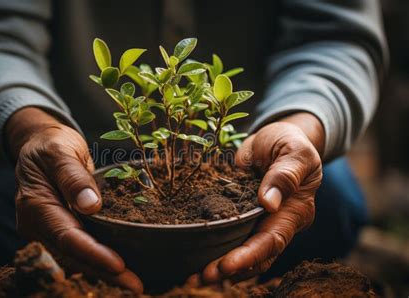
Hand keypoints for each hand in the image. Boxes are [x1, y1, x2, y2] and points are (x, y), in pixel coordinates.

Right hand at [5, 107, 142, 292]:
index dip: (93, 253)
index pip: (67, 237)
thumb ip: (73, 177)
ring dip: (103, 271)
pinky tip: (121, 268)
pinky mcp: (59, 229)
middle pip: (73, 255)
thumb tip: (91, 205)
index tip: (119, 265)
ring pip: (76, 257)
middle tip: (135, 286)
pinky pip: (78, 249)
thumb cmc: (51, 145)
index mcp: (35, 205)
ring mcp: (47, 229)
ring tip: (133, 283)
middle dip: (104, 272)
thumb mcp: (61, 151)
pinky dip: (98, 260)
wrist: (40, 144)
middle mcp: (37, 224)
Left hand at [187, 112, 323, 284]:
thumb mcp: (294, 151)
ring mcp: (258, 223)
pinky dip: (213, 251)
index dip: (249, 255)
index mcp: (294, 211)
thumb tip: (270, 201)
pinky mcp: (241, 217)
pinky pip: (229, 238)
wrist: (275, 139)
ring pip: (241, 253)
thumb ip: (285, 173)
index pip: (272, 240)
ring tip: (191, 277)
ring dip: (218, 267)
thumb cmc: (289, 143)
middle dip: (228, 269)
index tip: (226, 265)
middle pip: (255, 256)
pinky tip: (192, 260)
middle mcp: (276, 224)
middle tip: (200, 278)